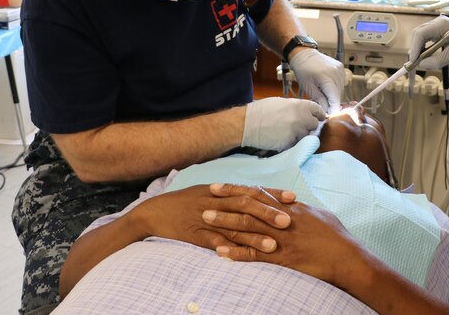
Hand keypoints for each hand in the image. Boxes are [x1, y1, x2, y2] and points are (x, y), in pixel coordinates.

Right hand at [130, 184, 295, 253]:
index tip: (294, 198)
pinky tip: (240, 257)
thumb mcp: (208, 192)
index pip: (252, 191)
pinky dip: (226, 250)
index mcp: (222, 191)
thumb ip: (231, 194)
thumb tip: (255, 194)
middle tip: (290, 222)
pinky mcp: (194, 235)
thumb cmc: (185, 203)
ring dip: (254, 237)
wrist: (154, 212)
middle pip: (246, 207)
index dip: (273, 194)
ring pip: (233, 228)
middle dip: (269, 214)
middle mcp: (216, 202)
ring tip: (274, 246)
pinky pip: (212, 243)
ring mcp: (205, 219)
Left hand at [205, 183, 362, 286]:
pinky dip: (236, 252)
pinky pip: (254, 254)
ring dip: (225, 223)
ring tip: (205, 220)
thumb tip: (290, 202)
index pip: (258, 194)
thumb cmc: (336, 236)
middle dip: (225, 203)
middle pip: (248, 207)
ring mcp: (281, 238)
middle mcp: (282, 219)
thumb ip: (300, 208)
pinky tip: (220, 251)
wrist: (346, 257)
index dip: (237, 189)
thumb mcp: (318, 215)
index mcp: (290, 207)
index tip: (219, 187)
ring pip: (247, 228)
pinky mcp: (282, 258)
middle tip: (205, 199)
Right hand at [243, 97, 325, 150]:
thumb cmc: (261, 111)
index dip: (318, 114)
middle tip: (298, 126)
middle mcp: (301, 118)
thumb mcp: (281, 102)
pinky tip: (281, 137)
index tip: (319, 118)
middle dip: (308, 125)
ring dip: (299, 135)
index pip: (317, 110)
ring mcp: (296, 132)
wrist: (248, 124)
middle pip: (314, 124)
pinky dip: (291, 142)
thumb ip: (295, 107)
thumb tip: (304, 112)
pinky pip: (296, 144)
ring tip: (285, 132)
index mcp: (299, 105)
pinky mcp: (290, 143)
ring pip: (305, 135)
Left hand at [288, 49, 344, 112]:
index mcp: (326, 77)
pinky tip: (327, 85)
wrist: (304, 54)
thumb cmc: (303, 70)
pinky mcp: (341, 67)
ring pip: (340, 89)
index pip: (335, 98)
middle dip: (332, 102)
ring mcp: (340, 69)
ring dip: (333, 94)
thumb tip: (327, 112)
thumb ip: (320, 100)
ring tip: (322, 91)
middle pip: (338, 94)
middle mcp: (336, 72)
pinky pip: (341, 82)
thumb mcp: (308, 87)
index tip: (331, 116)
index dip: (334, 109)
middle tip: (323, 104)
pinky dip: (335, 87)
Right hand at [409, 15, 448, 69]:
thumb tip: (421, 65)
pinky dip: (422, 47)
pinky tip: (423, 55)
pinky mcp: (436, 30)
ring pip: (419, 36)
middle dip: (414, 48)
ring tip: (417, 60)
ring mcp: (436, 25)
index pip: (420, 34)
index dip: (415, 47)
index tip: (413, 61)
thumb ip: (437, 61)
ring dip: (417, 48)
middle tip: (414, 62)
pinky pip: (425, 38)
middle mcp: (436, 22)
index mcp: (441, 25)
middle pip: (418, 34)